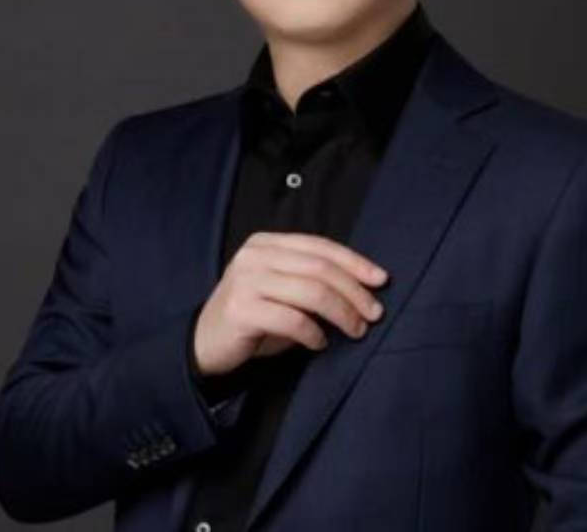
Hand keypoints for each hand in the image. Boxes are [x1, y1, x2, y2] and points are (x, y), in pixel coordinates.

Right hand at [191, 231, 388, 377]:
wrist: (204, 343)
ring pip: (311, 292)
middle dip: (354, 291)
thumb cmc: (253, 316)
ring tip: (355, 330)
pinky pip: (291, 319)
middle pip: (320, 268)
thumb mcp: (282, 289)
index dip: (354, 262)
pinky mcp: (241, 309)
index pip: (320, 246)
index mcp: (267, 243)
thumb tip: (364, 288)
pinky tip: (320, 343)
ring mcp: (246, 280)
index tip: (381, 280)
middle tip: (374, 313)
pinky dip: (313, 333)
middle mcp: (255, 255)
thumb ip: (311, 280)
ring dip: (341, 313)